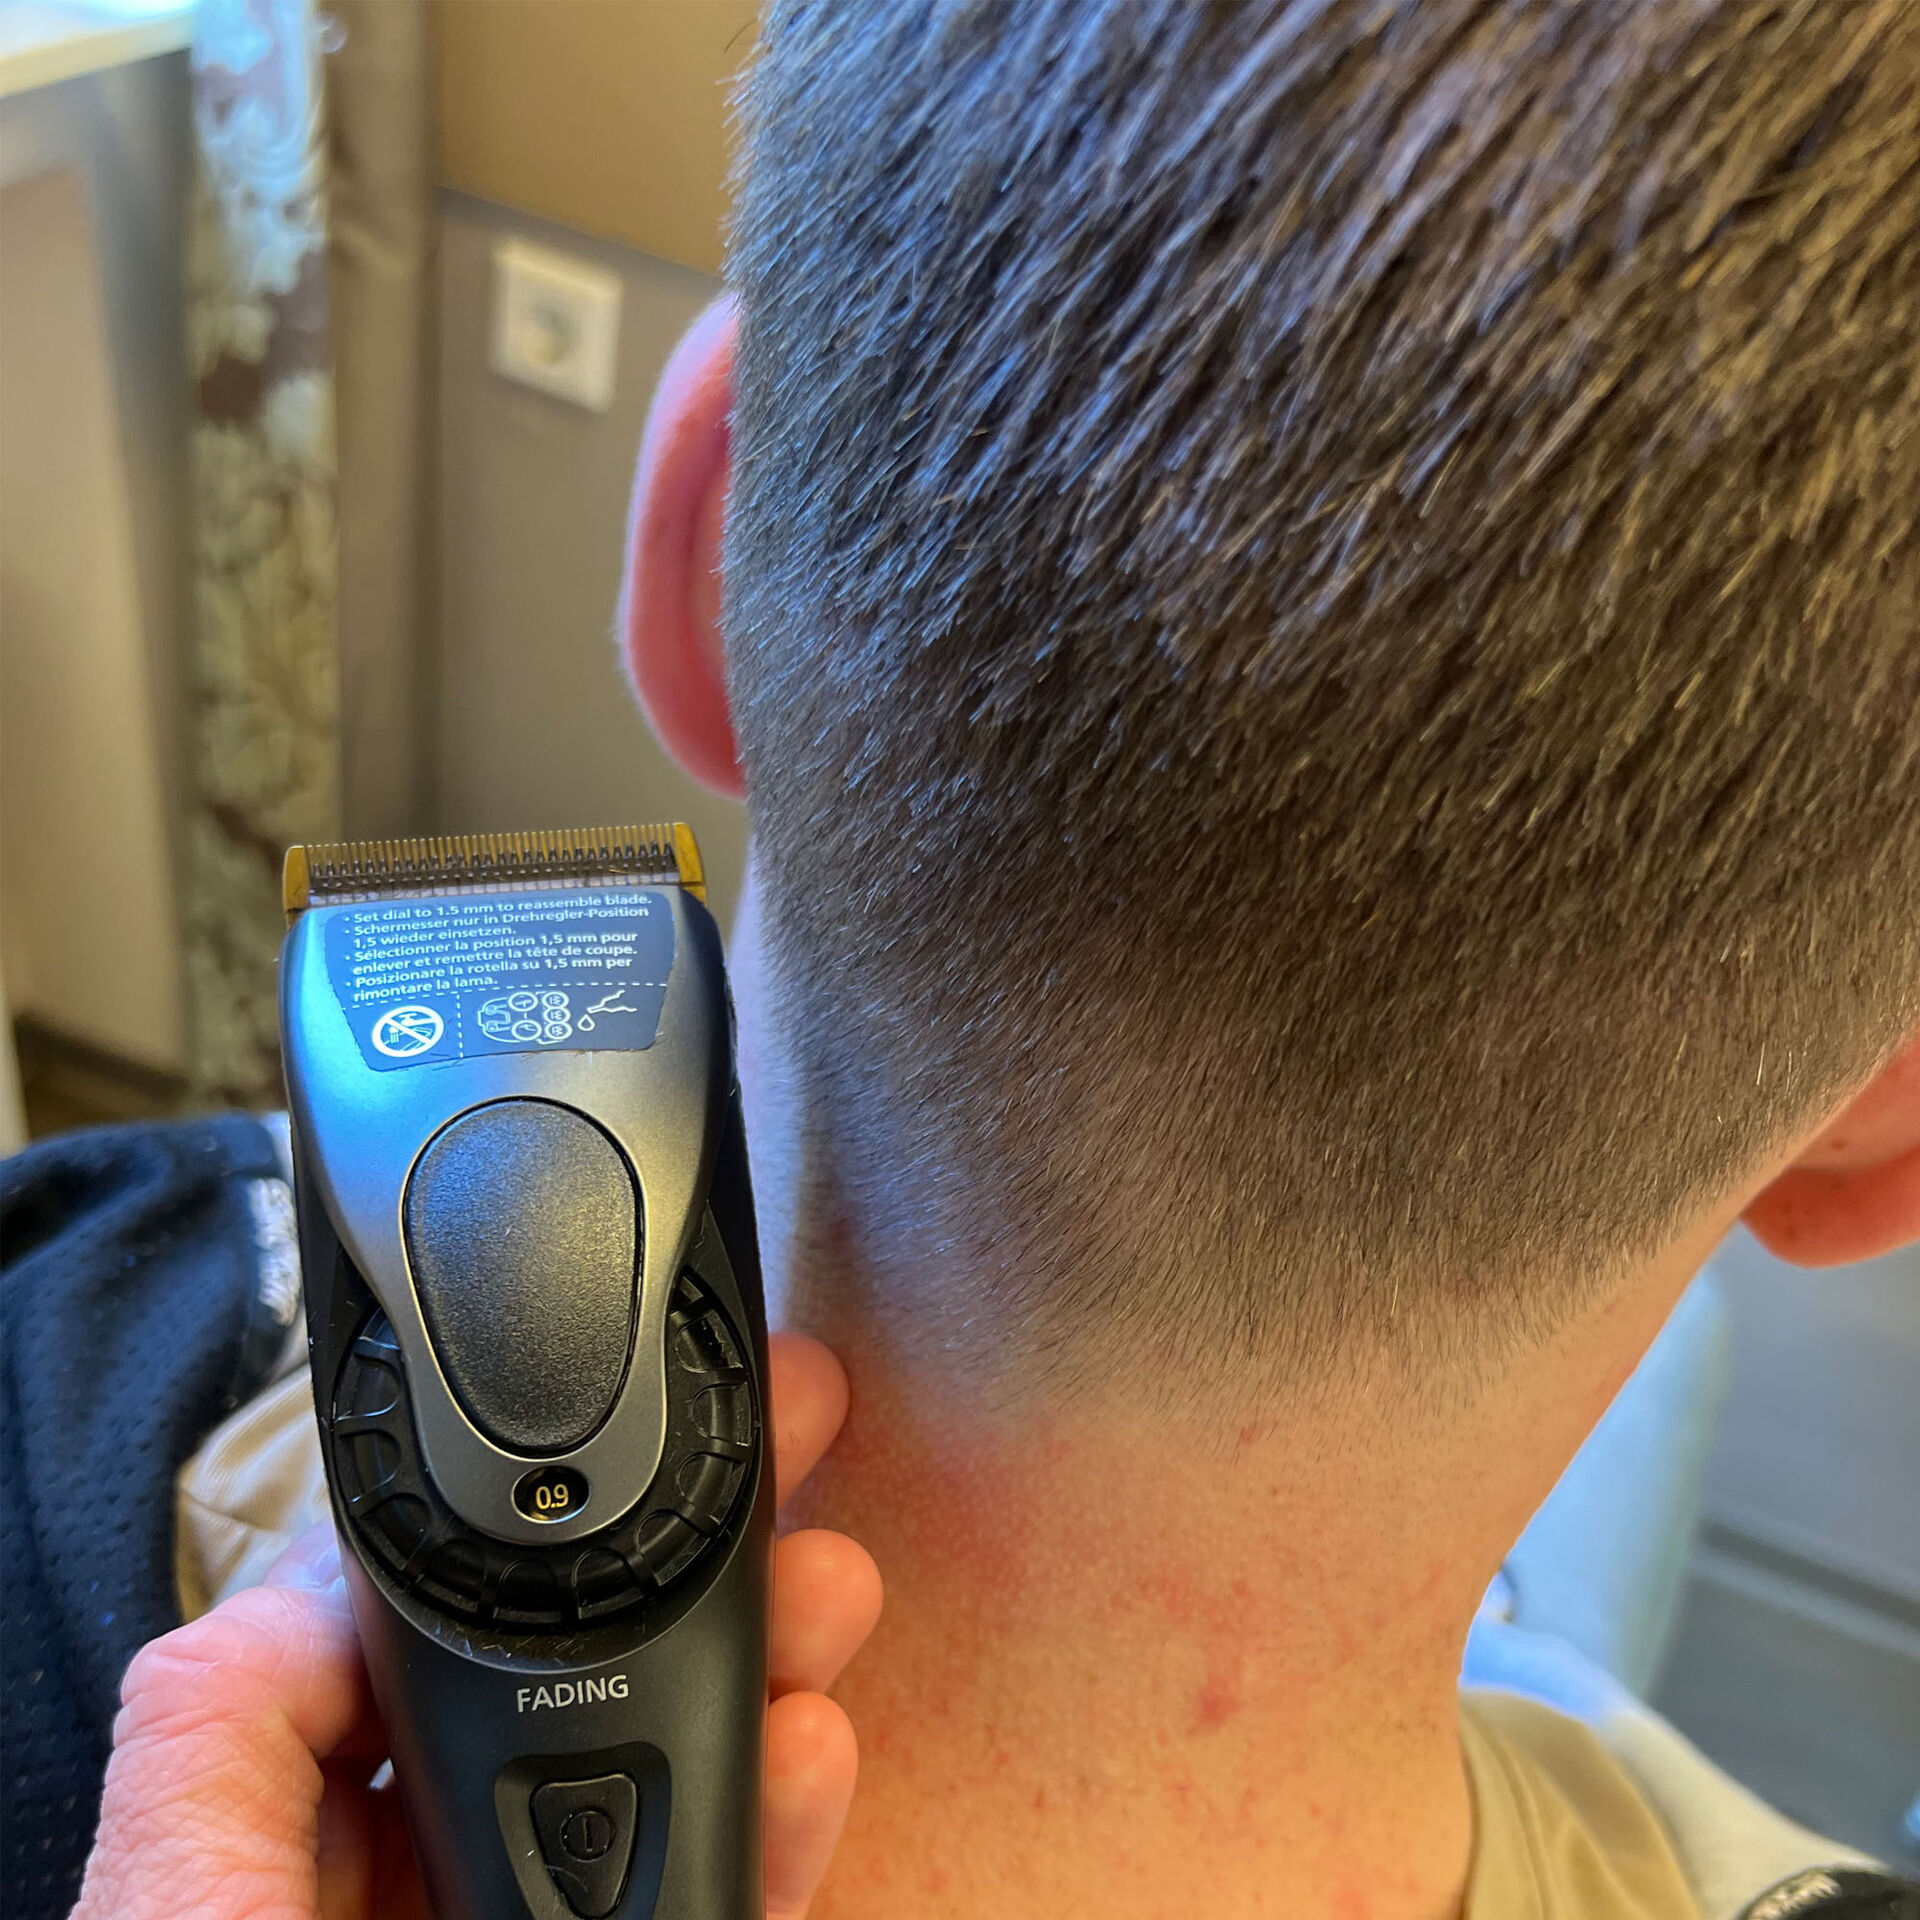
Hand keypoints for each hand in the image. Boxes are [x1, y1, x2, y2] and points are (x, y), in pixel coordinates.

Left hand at [74, 1333, 880, 1919]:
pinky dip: (796, 1805)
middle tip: (791, 1435)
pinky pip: (745, 1876)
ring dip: (776, 1647)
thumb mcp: (175, 1894)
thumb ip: (222, 1716)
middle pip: (604, 1659)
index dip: (557, 1506)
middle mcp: (452, 1860)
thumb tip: (325, 1574)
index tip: (643, 1411)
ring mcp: (565, 1912)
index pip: (458, 1624)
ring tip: (829, 1578)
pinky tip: (819, 1737)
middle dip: (707, 1536)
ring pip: (695, 1754)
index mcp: (324, 1823)